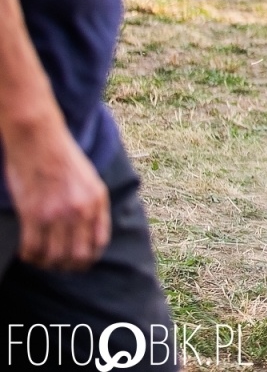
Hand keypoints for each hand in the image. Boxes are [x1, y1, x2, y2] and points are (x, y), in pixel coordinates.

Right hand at [3, 118, 109, 271]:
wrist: (40, 140)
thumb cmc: (63, 157)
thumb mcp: (90, 180)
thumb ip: (91, 206)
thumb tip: (87, 233)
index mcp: (97, 201)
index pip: (99, 244)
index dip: (88, 258)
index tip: (77, 261)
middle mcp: (80, 210)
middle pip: (77, 256)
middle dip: (67, 266)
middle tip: (57, 264)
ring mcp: (56, 213)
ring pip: (53, 257)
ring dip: (46, 263)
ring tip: (40, 259)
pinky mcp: (32, 213)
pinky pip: (31, 248)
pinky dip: (29, 255)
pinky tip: (27, 252)